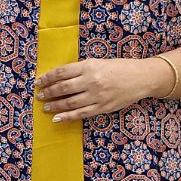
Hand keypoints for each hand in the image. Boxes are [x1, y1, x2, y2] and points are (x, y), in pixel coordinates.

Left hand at [34, 57, 150, 120]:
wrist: (141, 78)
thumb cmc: (120, 68)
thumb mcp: (99, 62)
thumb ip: (82, 69)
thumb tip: (61, 78)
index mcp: (89, 66)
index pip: (62, 72)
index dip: (48, 77)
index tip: (39, 81)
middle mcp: (91, 81)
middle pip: (63, 88)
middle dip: (48, 92)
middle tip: (40, 95)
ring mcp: (97, 96)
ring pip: (69, 103)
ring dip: (55, 106)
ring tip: (46, 107)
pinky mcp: (102, 108)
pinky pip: (81, 114)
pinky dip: (67, 117)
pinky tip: (57, 118)